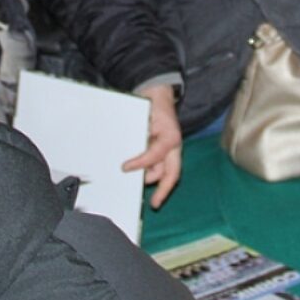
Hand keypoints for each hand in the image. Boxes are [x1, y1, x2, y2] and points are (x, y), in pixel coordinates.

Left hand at [125, 84, 182, 208]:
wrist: (158, 94)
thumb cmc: (152, 104)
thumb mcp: (144, 115)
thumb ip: (140, 134)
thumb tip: (129, 156)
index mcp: (170, 137)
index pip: (156, 155)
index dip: (140, 163)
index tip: (125, 167)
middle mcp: (174, 146)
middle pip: (173, 173)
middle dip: (164, 190)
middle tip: (154, 204)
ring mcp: (171, 150)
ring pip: (165, 172)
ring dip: (153, 180)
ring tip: (138, 189)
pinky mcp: (165, 151)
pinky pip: (159, 167)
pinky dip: (151, 174)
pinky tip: (139, 178)